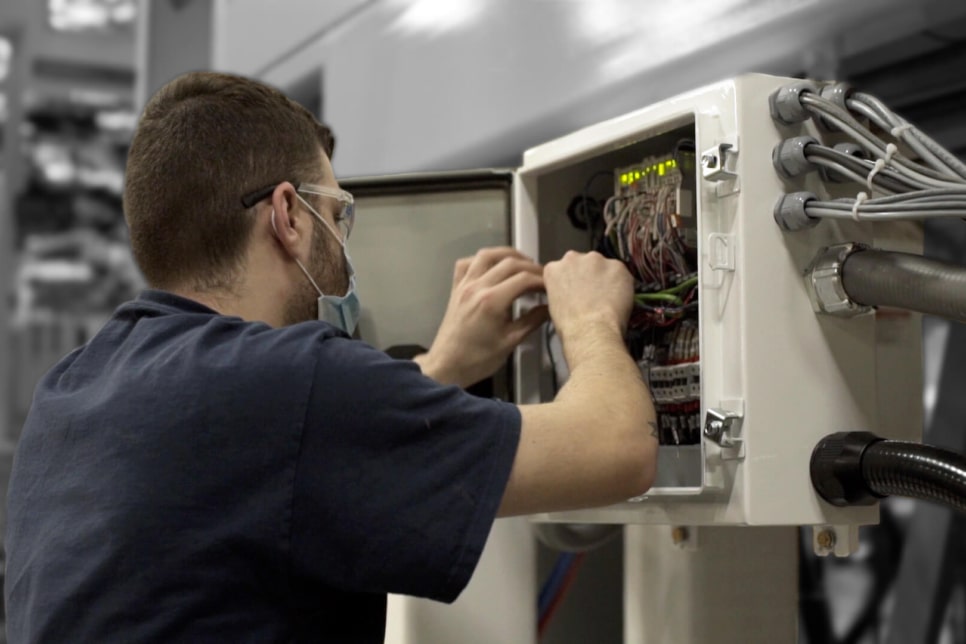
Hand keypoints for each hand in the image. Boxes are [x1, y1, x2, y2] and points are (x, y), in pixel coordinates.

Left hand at [417, 247, 548, 387]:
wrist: (447, 366)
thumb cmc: (479, 359)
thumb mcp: (510, 342)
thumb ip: (532, 321)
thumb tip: (550, 307)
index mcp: (492, 301)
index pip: (523, 279)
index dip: (541, 280)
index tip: (551, 286)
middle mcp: (477, 287)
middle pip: (509, 263)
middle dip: (530, 266)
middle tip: (542, 277)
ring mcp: (464, 285)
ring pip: (487, 255)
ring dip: (508, 254)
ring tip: (522, 263)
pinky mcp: (456, 288)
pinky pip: (466, 263)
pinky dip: (482, 259)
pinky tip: (493, 267)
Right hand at [543, 251, 633, 354]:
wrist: (591, 331)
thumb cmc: (571, 326)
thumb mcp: (554, 305)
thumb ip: (562, 289)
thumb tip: (573, 292)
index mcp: (553, 269)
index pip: (563, 268)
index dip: (573, 281)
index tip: (578, 291)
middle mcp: (572, 258)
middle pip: (584, 263)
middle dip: (589, 276)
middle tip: (593, 296)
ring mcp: (596, 260)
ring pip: (603, 267)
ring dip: (605, 278)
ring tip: (607, 300)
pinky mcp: (617, 266)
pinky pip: (621, 274)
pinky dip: (622, 284)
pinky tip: (617, 300)